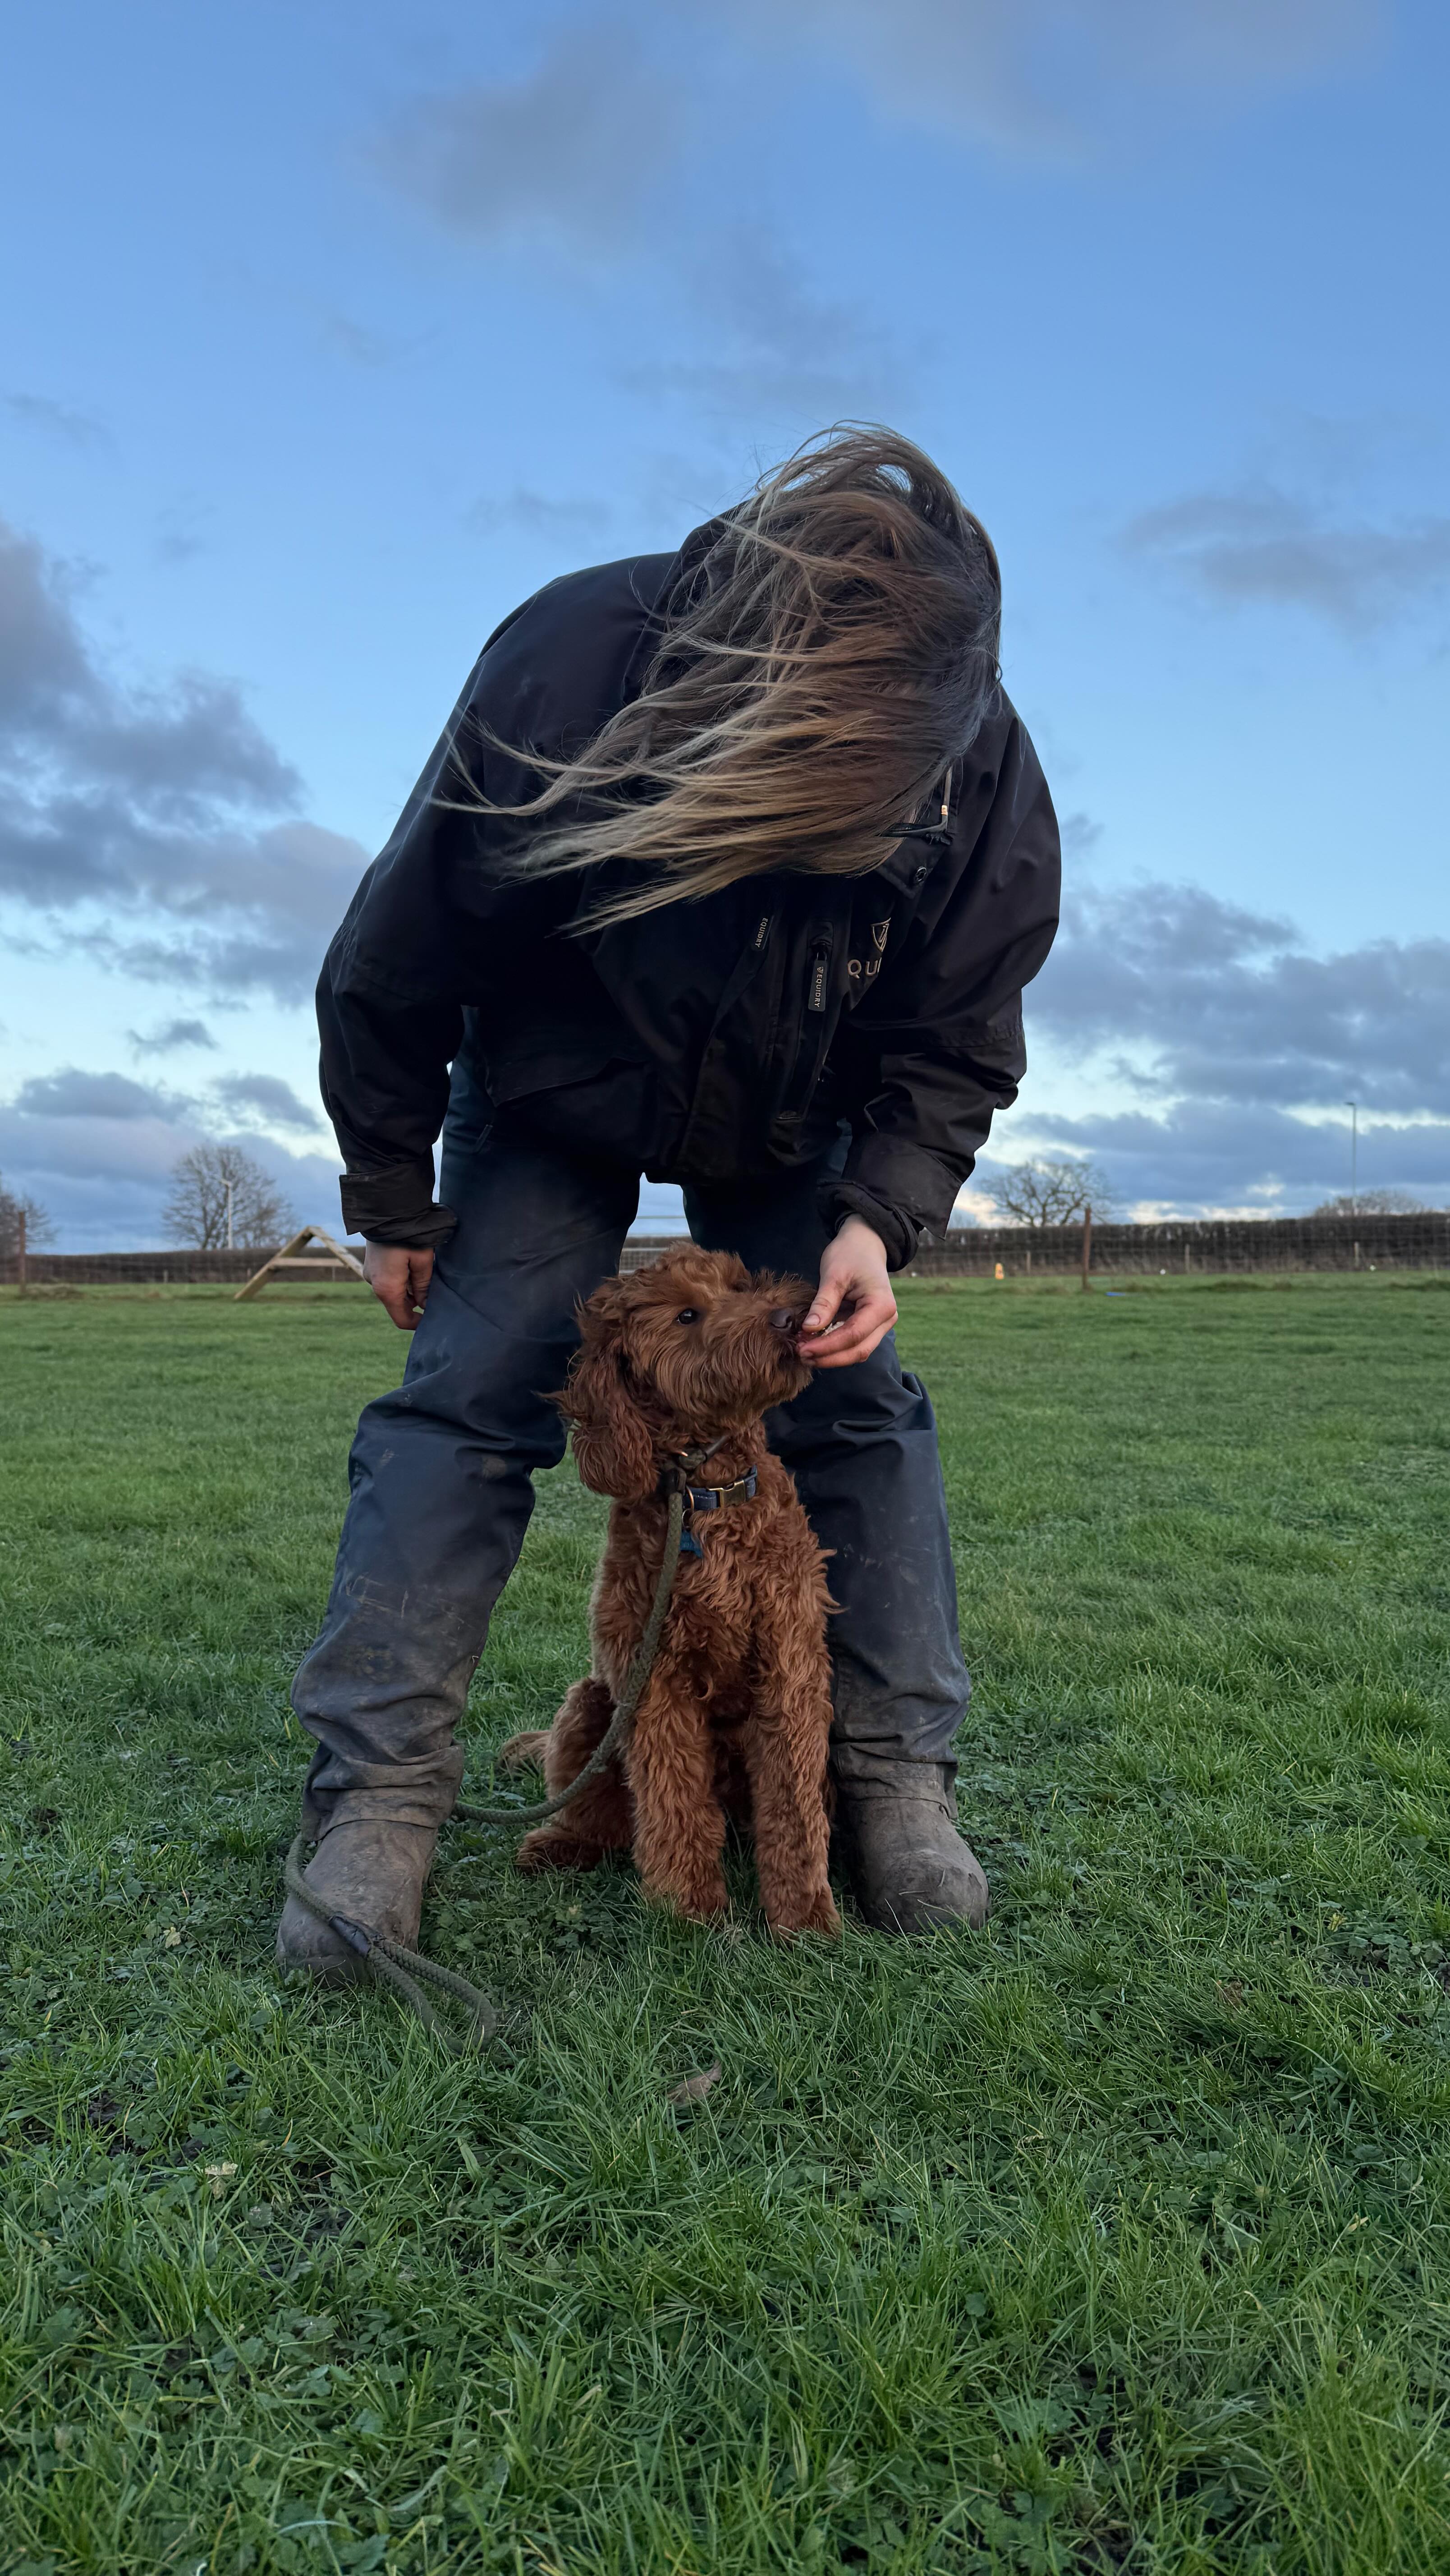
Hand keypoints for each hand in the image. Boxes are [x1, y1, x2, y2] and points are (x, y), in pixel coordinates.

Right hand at [363, 1241, 434, 1329]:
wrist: (385, 1209)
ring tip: (426, 1276)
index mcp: (387, 1289)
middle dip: (416, 1304)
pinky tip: (413, 1267)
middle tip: (435, 1295)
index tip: (432, 1319)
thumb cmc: (408, 1235)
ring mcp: (370, 1274)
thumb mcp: (423, 1261)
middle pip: (398, 1305)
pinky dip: (401, 1281)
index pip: (402, 1319)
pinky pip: (388, 1280)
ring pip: (393, 1292)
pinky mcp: (371, 1265)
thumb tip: (424, 1304)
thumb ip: (424, 1286)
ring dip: (409, 1290)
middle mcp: (374, 1284)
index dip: (417, 1323)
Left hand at [797, 1218, 896, 1370]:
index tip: (802, 1349)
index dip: (827, 1346)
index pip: (854, 1335)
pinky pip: (853, 1343)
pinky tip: (813, 1345)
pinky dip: (834, 1347)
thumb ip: (824, 1303)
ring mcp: (880, 1324)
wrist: (864, 1244)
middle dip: (829, 1357)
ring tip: (804, 1352)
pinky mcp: (870, 1325)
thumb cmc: (850, 1253)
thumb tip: (809, 1329)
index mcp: (882, 1305)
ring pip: (857, 1351)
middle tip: (800, 1355)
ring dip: (831, 1356)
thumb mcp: (834, 1274)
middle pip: (858, 1350)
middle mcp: (887, 1319)